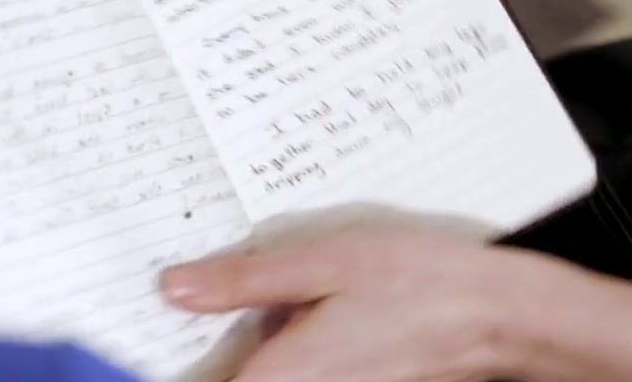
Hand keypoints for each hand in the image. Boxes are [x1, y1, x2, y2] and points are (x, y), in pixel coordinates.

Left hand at [160, 223, 583, 381]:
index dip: (167, 358)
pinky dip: (274, 339)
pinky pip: (286, 367)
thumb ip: (242, 280)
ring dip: (239, 338)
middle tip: (187, 285)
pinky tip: (289, 299)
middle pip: (225, 377)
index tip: (137, 328)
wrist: (494, 314)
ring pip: (254, 370)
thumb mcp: (322, 261)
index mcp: (278, 376)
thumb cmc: (417, 284)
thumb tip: (174, 286)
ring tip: (235, 284)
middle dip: (204, 339)